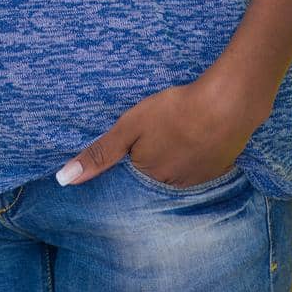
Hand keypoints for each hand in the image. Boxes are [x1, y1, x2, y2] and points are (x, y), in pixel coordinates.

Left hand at [54, 77, 256, 188]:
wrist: (227, 104)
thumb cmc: (174, 112)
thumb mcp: (130, 127)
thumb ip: (100, 153)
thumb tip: (63, 180)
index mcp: (147, 178)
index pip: (127, 183)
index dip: (125, 168)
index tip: (125, 156)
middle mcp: (170, 188)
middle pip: (152, 182)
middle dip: (148, 168)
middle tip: (152, 144)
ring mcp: (196, 181)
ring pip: (175, 176)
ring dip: (171, 164)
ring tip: (171, 143)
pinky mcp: (217, 170)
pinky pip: (197, 171)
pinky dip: (192, 159)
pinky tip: (193, 143)